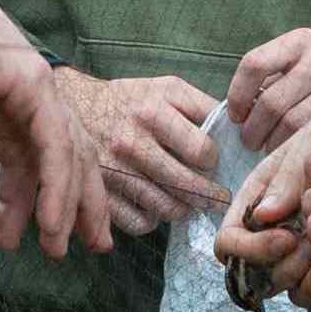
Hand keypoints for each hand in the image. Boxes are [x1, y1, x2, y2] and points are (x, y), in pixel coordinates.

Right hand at [0, 0, 108, 258]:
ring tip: (61, 247)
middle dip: (75, 206)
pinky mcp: (34, 87)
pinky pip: (55, 147)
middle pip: (67, 160)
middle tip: (81, 249)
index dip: (26, 200)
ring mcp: (39, 88)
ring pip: (69, 158)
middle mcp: (33, 95)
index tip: (19, 239)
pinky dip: (58, 188)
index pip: (30, 158)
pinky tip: (53, 222)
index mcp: (9, 99)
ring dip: (68, 207)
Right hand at [71, 72, 226, 236]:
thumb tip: (236, 132)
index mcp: (153, 112)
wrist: (74, 107)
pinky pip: (138, 223)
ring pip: (166, 209)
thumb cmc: (129, 100)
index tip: (210, 161)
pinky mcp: (100, 193)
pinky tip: (156, 207)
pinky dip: (152, 220)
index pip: (201, 151)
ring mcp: (114, 171)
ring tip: (188, 203)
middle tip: (216, 197)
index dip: (213, 160)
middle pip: (187, 186)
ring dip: (183, 209)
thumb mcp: (166, 88)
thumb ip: (202, 106)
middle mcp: (132, 143)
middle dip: (208, 195)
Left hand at [224, 27, 310, 151]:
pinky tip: (293, 155)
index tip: (236, 115)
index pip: (254, 64)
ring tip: (270, 151)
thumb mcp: (304, 59)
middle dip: (253, 130)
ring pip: (293, 125)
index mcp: (301, 41)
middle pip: (272, 103)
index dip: (237, 95)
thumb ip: (274, 79)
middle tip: (250, 142)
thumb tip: (239, 114)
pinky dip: (297, 151)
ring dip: (273, 145)